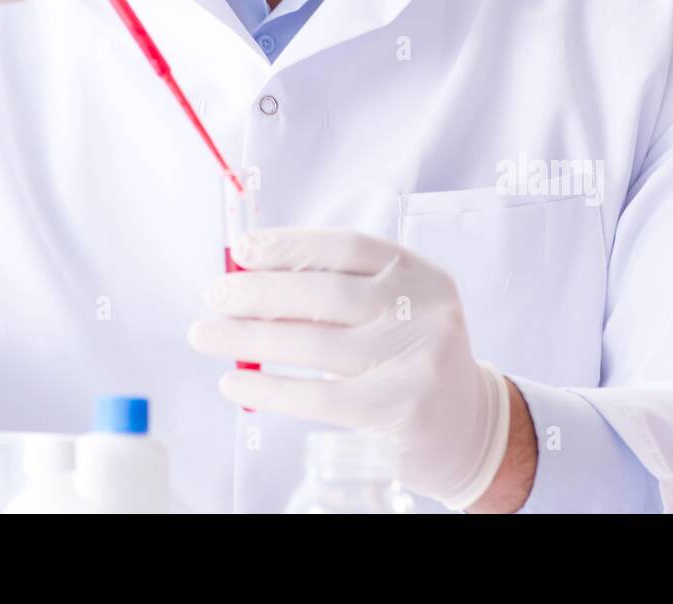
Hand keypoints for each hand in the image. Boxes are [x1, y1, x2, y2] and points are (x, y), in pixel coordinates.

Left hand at [187, 227, 510, 509]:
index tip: (241, 250)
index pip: (345, 247)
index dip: (289, 244)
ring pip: (315, 344)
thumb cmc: (405, 356)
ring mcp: (417, 358)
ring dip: (250, 339)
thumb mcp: (386, 309)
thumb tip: (246, 278)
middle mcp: (422, 307)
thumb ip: (331, 290)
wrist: (466, 427)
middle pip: (325, 293)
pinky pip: (321, 397)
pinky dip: (270, 389)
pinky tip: (235, 384)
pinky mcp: (401, 406)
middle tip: (213, 295)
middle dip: (259, 292)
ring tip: (206, 335)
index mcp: (416, 271)